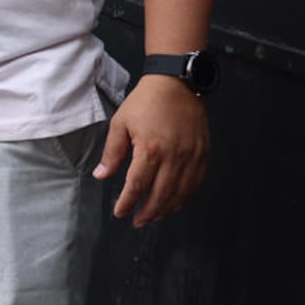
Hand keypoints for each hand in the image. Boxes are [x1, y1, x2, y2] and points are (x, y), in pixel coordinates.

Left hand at [95, 75, 209, 226]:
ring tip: (155, 216)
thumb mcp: (120, 124)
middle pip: (161, 194)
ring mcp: (191, 155)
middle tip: (137, 221)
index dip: (128, 203)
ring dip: (167, 208)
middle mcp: (174, 156)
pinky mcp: (203, 152)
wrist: (176, 83)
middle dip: (148, 212)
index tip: (120, 213)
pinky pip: (196, 182)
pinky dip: (186, 196)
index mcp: (150, 149)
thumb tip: (101, 176)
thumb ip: (112, 153)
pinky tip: (176, 201)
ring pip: (181, 192)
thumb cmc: (145, 101)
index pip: (137, 185)